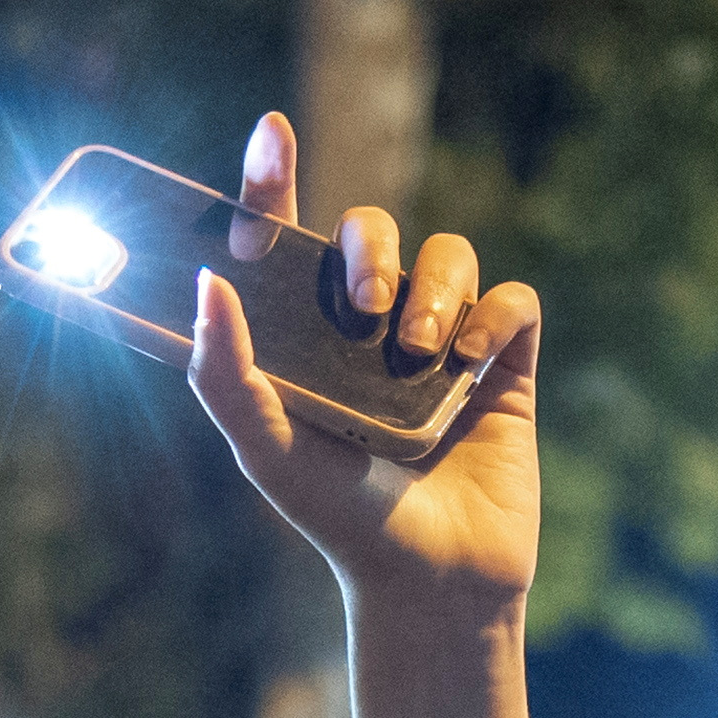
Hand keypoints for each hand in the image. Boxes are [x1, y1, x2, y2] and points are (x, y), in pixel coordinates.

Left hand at [180, 111, 541, 717]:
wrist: (430, 584)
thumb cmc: (340, 522)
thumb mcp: (266, 452)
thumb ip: (223, 374)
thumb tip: (207, 283)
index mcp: (303, 336)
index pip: (283, 237)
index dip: (272, 181)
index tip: (270, 134)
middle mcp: (371, 327)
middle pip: (370, 230)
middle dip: (368, 247)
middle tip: (363, 304)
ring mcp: (441, 340)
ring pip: (447, 255)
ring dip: (433, 289)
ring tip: (420, 355)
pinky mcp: (503, 364)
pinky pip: (510, 299)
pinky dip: (492, 317)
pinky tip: (470, 366)